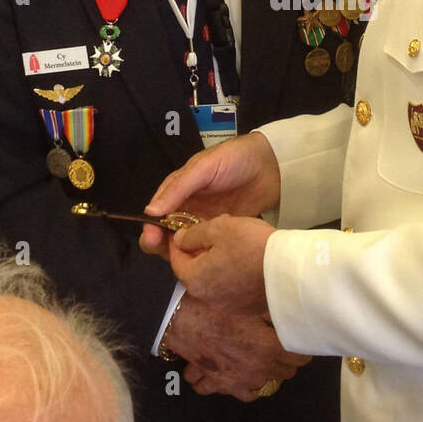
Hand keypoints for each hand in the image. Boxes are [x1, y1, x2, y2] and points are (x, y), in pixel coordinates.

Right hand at [140, 132, 279, 257]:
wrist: (272, 164)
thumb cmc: (235, 159)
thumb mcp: (204, 168)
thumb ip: (178, 188)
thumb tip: (150, 211)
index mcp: (178, 189)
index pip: (156, 212)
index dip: (151, 227)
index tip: (151, 239)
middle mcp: (188, 207)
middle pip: (166, 231)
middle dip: (162, 244)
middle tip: (169, 254)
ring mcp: (204, 221)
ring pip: (185, 242)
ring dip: (181, 253)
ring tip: (186, 261)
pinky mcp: (221, 231)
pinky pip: (205, 246)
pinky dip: (201, 255)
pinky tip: (204, 262)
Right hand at [166, 293, 308, 401]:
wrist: (180, 318)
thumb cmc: (216, 305)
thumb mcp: (251, 303)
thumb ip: (274, 313)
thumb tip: (291, 311)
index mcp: (270, 348)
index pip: (300, 357)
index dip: (302, 346)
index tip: (298, 337)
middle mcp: (257, 369)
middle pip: (285, 373)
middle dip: (286, 360)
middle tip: (282, 345)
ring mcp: (238, 380)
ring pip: (262, 386)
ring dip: (265, 375)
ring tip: (262, 360)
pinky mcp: (219, 383)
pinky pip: (235, 393)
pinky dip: (239, 386)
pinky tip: (239, 372)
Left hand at [167, 214, 273, 316]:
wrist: (290, 270)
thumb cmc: (251, 245)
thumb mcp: (219, 228)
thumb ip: (194, 234)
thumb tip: (179, 240)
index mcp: (194, 279)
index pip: (176, 259)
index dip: (178, 241)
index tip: (184, 228)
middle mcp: (206, 297)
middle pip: (195, 270)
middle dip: (200, 249)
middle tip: (213, 230)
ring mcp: (228, 305)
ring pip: (214, 278)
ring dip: (218, 261)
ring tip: (234, 241)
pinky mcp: (246, 307)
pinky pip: (231, 286)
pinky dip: (233, 272)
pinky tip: (247, 258)